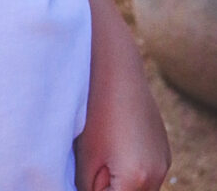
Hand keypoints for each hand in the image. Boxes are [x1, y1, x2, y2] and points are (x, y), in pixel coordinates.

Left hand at [74, 26, 170, 189]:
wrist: (114, 65)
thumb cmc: (92, 108)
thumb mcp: (84, 157)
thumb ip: (86, 188)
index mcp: (137, 179)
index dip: (92, 190)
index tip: (81, 175)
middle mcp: (158, 172)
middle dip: (107, 187)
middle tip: (88, 163)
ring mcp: (163, 159)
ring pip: (138, 187)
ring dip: (118, 180)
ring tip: (98, 150)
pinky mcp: (161, 146)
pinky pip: (145, 170)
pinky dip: (127, 167)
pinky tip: (111, 141)